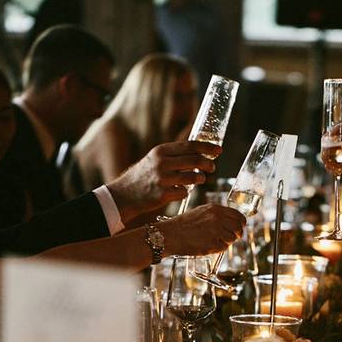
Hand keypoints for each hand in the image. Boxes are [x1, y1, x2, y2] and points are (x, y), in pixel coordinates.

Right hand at [106, 141, 221, 221]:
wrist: (123, 195)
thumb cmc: (142, 177)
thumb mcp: (154, 159)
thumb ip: (173, 155)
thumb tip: (199, 152)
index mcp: (160, 151)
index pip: (190, 145)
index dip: (207, 147)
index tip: (219, 150)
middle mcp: (162, 163)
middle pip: (195, 160)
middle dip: (208, 164)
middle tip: (212, 167)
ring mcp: (162, 179)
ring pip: (193, 177)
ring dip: (200, 179)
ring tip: (199, 179)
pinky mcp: (163, 195)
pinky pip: (185, 192)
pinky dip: (186, 191)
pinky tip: (180, 191)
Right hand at [159, 204, 245, 255]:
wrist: (170, 234)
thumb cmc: (184, 225)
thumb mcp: (201, 212)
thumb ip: (217, 215)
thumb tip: (232, 222)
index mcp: (215, 209)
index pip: (238, 215)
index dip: (241, 223)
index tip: (240, 228)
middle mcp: (217, 218)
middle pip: (238, 227)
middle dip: (237, 234)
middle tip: (232, 238)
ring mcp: (216, 230)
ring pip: (232, 238)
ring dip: (226, 242)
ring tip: (213, 241)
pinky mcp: (212, 243)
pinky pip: (223, 248)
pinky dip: (217, 248)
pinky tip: (207, 245)